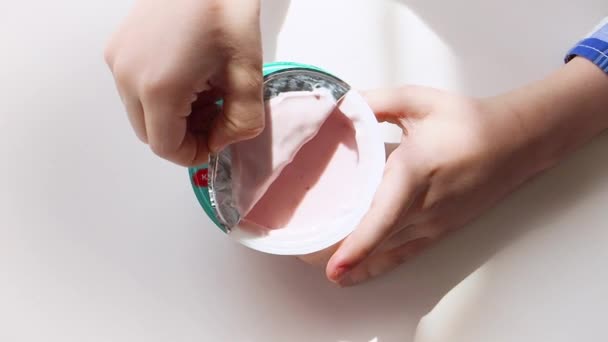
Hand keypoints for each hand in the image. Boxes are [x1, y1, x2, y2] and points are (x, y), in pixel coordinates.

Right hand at [104, 0, 263, 165]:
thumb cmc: (224, 10)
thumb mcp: (248, 74)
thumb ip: (240, 122)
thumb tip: (221, 142)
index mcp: (159, 88)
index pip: (166, 148)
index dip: (194, 154)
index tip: (216, 142)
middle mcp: (128, 76)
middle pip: (151, 134)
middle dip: (184, 136)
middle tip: (215, 116)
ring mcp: (118, 60)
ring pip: (142, 113)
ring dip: (172, 116)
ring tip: (204, 91)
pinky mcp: (118, 47)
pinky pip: (134, 89)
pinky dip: (160, 96)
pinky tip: (188, 75)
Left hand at [326, 58, 607, 286]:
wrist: (513, 143)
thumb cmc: (466, 121)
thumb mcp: (418, 101)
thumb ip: (375, 102)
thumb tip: (337, 105)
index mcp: (414, 170)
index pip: (383, 215)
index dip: (359, 244)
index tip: (334, 266)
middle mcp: (423, 205)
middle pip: (377, 238)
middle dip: (341, 252)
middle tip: (302, 256)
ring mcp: (433, 222)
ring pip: (388, 250)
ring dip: (355, 261)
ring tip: (319, 265)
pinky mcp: (440, 230)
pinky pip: (404, 254)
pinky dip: (378, 266)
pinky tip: (354, 274)